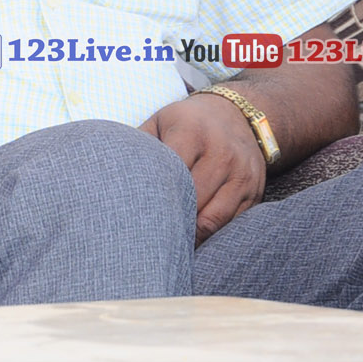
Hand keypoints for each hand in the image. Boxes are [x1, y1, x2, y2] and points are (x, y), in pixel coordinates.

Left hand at [139, 92, 265, 243]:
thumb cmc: (187, 122)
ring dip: (190, 235)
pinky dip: (212, 235)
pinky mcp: (255, 191)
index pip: (169, 173)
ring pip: (213, 218)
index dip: (152, 197)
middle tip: (146, 239)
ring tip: (168, 246)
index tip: (134, 216)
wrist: (238, 115)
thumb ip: (138, 146)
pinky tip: (193, 241)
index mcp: (191, 133)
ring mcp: (241, 174)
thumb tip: (107, 173)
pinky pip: (232, 223)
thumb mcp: (159, 122)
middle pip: (191, 199)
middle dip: (169, 221)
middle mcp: (220, 153)